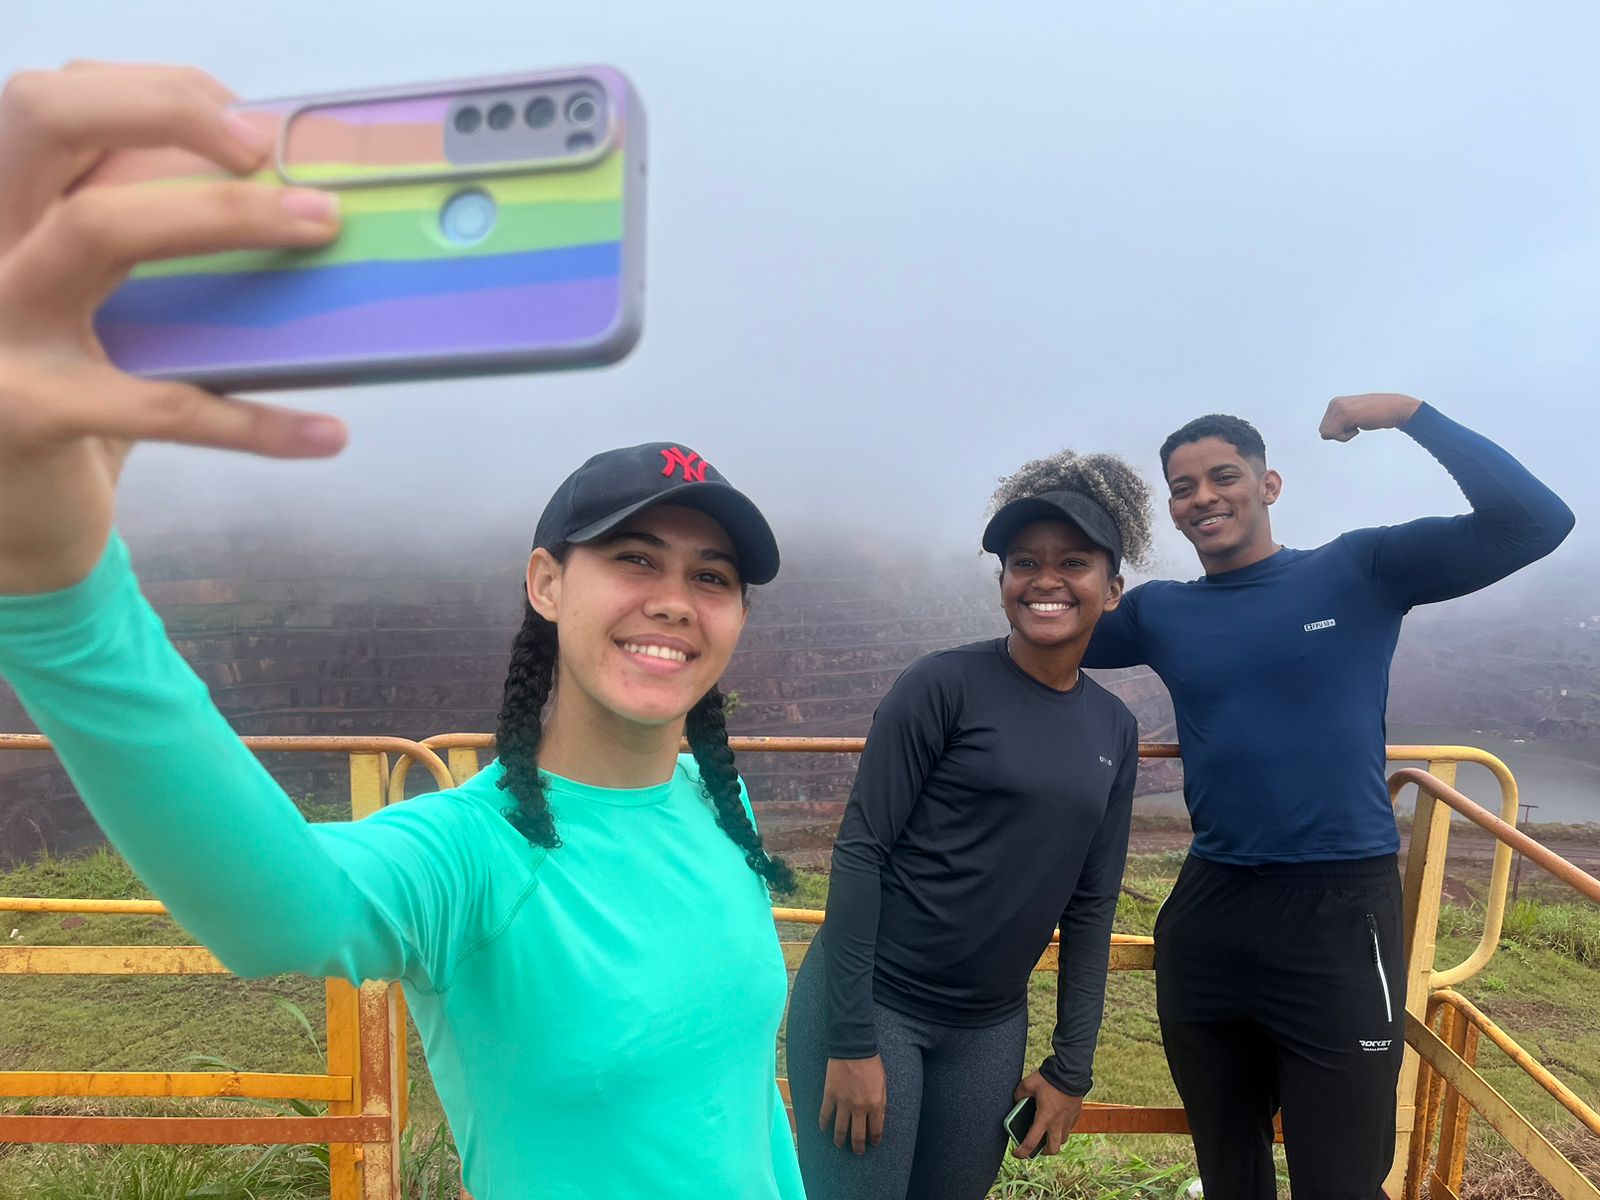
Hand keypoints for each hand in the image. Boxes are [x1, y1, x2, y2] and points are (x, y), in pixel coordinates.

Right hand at [0, 63, 344, 594]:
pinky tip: (326, 433)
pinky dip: (253, 421)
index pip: (56, 100)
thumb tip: (284, 197)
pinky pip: (159, 404)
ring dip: (223, 216)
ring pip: (99, 227)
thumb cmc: (82, 393)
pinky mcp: (29, 411)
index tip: (250, 122)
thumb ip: (152, 245)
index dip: (153, 91)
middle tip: (270, 149)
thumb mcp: (104, 306)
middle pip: (45, 116)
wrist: (16, 519)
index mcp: (4, 211)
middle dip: (166, 108)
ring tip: (323, 228)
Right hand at [819, 1055, 885, 1154]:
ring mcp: (843, 1102)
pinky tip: (823, 1128)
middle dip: (857, 1146)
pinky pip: (825, 1113)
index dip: (875, 1140)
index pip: (875, 1130)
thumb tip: (879, 1119)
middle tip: (857, 1152)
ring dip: (839, 1140)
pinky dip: (823, 1123)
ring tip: (839, 1144)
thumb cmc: (872, 1064)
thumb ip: (882, 1103)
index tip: (873, 1143)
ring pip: (840, 1129)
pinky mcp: (830, 1095)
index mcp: (875, 1104)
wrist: (854, 1047)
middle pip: (857, 1135)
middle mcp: (859, 1107)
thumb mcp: (884, 1084)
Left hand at [1011, 1070, 1083, 1158]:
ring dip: (1054, 1141)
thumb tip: (1017, 1101)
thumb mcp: (1028, 1084)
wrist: (1071, 1071)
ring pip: (1062, 1140)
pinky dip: (1062, 1129)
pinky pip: (1069, 1128)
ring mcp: (1068, 1120)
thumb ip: (1019, 1095)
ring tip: (1046, 1135)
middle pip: (1052, 1149)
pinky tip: (1056, 1121)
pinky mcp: (1075, 1115)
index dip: (1022, 1152)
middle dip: (1043, 1152)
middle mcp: (1057, 1123)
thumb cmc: (1050, 1078)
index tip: (1016, 1153)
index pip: (1031, 1143)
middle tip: (1036, 1147)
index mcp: (1044, 1118)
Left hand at [1318, 393, 1422, 442]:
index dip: (1339, 432)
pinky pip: (1336, 435)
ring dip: (1343, 435)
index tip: (1353, 422)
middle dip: (1339, 434)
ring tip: (1357, 423)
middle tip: (1356, 424)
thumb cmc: (1376, 415)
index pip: (1324, 428)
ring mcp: (1338, 407)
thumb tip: (1323, 434)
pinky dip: (1347, 436)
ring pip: (1328, 434)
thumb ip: (1339, 421)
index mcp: (1334, 403)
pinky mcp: (1345, 414)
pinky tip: (1359, 424)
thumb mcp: (1353, 416)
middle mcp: (1334, 403)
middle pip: (1323, 432)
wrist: (1394, 408)